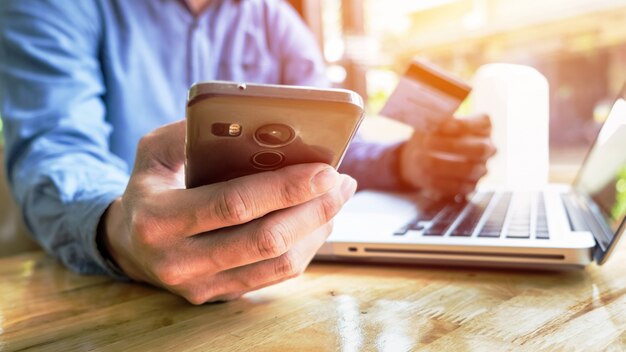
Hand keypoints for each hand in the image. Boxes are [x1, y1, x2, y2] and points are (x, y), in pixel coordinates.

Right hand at [100, 120, 356, 303]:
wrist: (128, 243)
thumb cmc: (150, 188)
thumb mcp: (153, 152)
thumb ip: (191, 133)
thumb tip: (250, 125)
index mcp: (158, 219)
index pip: (233, 205)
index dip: (285, 189)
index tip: (324, 170)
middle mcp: (178, 261)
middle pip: (264, 240)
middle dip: (313, 209)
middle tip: (341, 183)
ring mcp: (200, 285)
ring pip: (276, 264)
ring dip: (316, 230)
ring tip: (336, 198)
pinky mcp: (219, 295)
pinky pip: (274, 276)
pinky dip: (305, 248)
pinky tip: (318, 222)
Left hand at [399, 113, 495, 197]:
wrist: (418, 159)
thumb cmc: (429, 135)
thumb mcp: (430, 124)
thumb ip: (435, 120)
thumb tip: (435, 122)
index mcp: (483, 127)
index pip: (484, 123)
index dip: (464, 124)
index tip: (441, 126)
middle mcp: (487, 148)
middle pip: (481, 149)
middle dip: (453, 146)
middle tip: (428, 142)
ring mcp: (481, 169)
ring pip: (470, 170)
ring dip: (443, 165)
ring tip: (420, 159)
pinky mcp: (470, 186)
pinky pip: (459, 186)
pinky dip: (439, 180)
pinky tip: (423, 173)